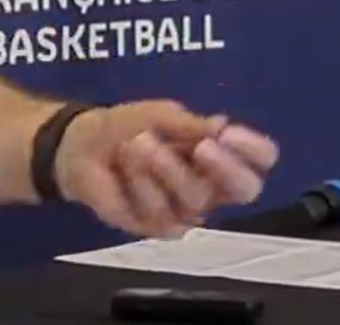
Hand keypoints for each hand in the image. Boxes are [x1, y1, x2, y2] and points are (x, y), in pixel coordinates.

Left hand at [54, 101, 278, 237]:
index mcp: (219, 157)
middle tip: (203, 146)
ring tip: (140, 143)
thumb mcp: (158, 114)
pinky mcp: (156, 225)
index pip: (260, 161)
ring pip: (196, 198)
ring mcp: (184, 210)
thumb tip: (221, 126)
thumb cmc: (126, 126)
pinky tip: (126, 163)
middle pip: (245, 189)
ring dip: (167, 167)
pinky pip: (160, 210)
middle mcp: (210, 186)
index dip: (255, 150)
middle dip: (226, 166)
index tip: (229, 131)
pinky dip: (141, 182)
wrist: (79, 146)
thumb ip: (189, 124)